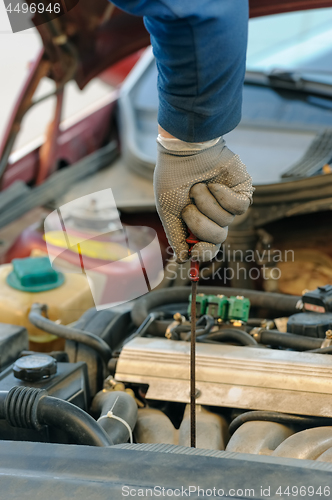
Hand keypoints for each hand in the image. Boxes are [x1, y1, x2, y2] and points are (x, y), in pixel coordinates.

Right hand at [154, 138, 253, 262]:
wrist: (184, 150)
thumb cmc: (173, 177)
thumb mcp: (167, 210)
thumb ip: (176, 235)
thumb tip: (183, 259)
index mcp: (197, 223)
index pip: (207, 248)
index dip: (203, 253)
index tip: (194, 252)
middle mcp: (215, 217)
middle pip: (217, 239)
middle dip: (200, 224)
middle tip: (188, 207)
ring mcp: (229, 206)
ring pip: (225, 222)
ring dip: (207, 204)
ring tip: (198, 187)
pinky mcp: (242, 192)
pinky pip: (239, 208)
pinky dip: (223, 197)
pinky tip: (214, 184)